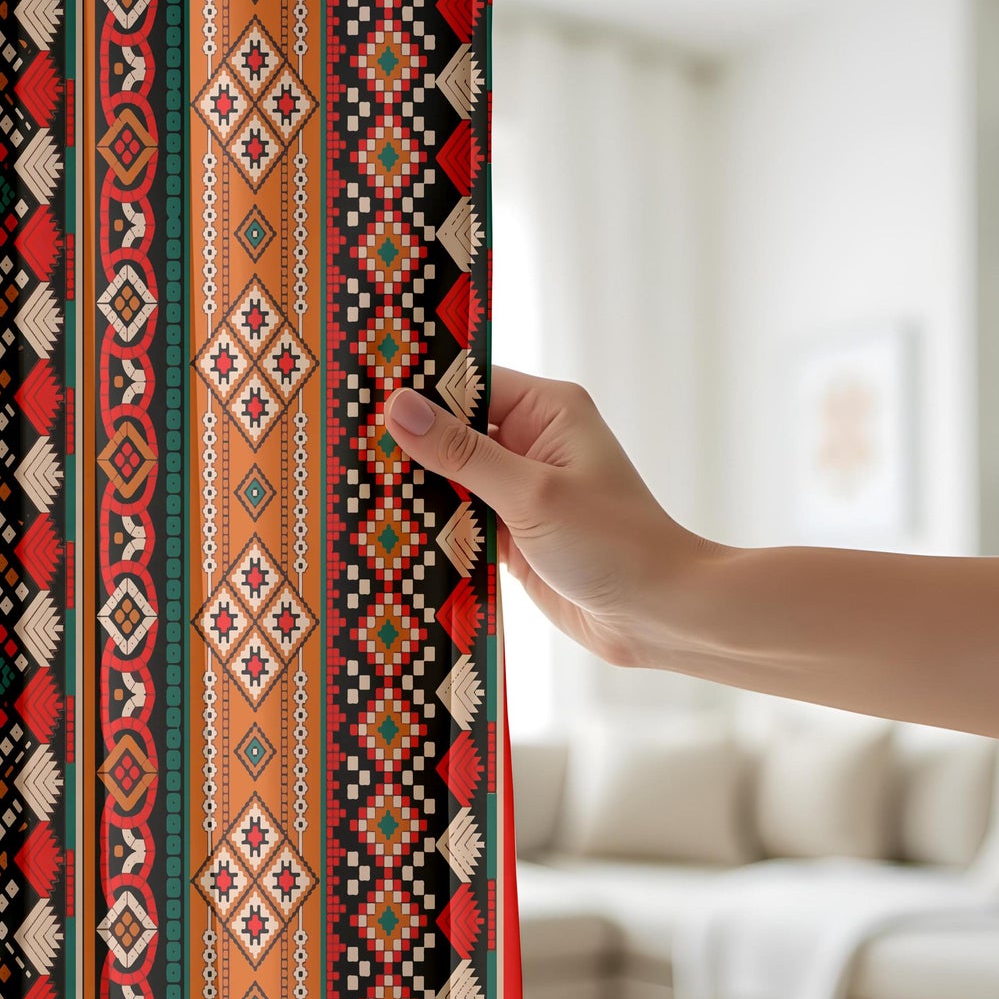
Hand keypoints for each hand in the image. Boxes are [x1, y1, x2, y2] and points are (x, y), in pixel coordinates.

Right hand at [383, 367, 714, 667]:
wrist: (655, 615)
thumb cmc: (614, 544)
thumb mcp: (532, 494)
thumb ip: (462, 453)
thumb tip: (400, 408)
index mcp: (547, 410)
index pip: (467, 383)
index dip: (417, 391)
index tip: (359, 397)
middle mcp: (531, 442)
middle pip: (452, 431)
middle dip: (408, 445)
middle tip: (343, 449)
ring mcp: (520, 490)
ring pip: (450, 480)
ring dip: (415, 492)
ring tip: (353, 490)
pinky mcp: (511, 534)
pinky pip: (459, 521)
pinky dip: (432, 528)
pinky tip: (388, 532)